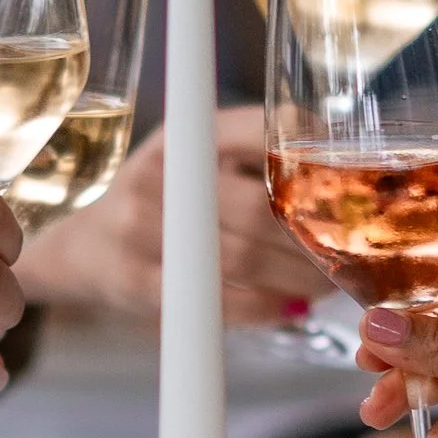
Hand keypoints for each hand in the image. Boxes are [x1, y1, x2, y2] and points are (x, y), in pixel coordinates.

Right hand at [15, 107, 328, 322]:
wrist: (82, 248)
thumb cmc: (161, 200)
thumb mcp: (194, 158)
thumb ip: (253, 155)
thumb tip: (346, 173)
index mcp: (184, 136)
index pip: (264, 129)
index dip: (316, 158)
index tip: (355, 187)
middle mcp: (159, 175)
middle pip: (259, 205)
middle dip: (315, 238)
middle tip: (348, 254)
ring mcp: (140, 229)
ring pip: (241, 256)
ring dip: (298, 276)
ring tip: (327, 283)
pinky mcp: (135, 282)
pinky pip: (214, 300)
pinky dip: (263, 308)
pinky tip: (290, 307)